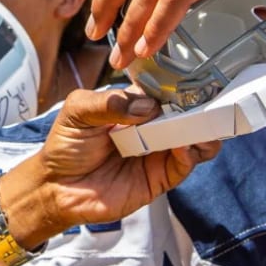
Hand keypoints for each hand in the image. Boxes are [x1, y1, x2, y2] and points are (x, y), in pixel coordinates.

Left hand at [0, 88, 218, 246]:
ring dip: (203, 132)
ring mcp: (158, 153)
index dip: (182, 85)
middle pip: (187, 114)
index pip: (166, 90)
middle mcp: (152, 127)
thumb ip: (109, 103)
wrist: (56, 187)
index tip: (198, 78)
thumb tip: (148, 107)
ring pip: (194, 140)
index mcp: (135, 105)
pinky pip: (183, 166)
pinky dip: (189, 156)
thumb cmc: (66, 145)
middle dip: (201, 108)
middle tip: (209, 104)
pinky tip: (183, 148)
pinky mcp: (159, 179)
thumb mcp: (78, 111)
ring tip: (202, 128)